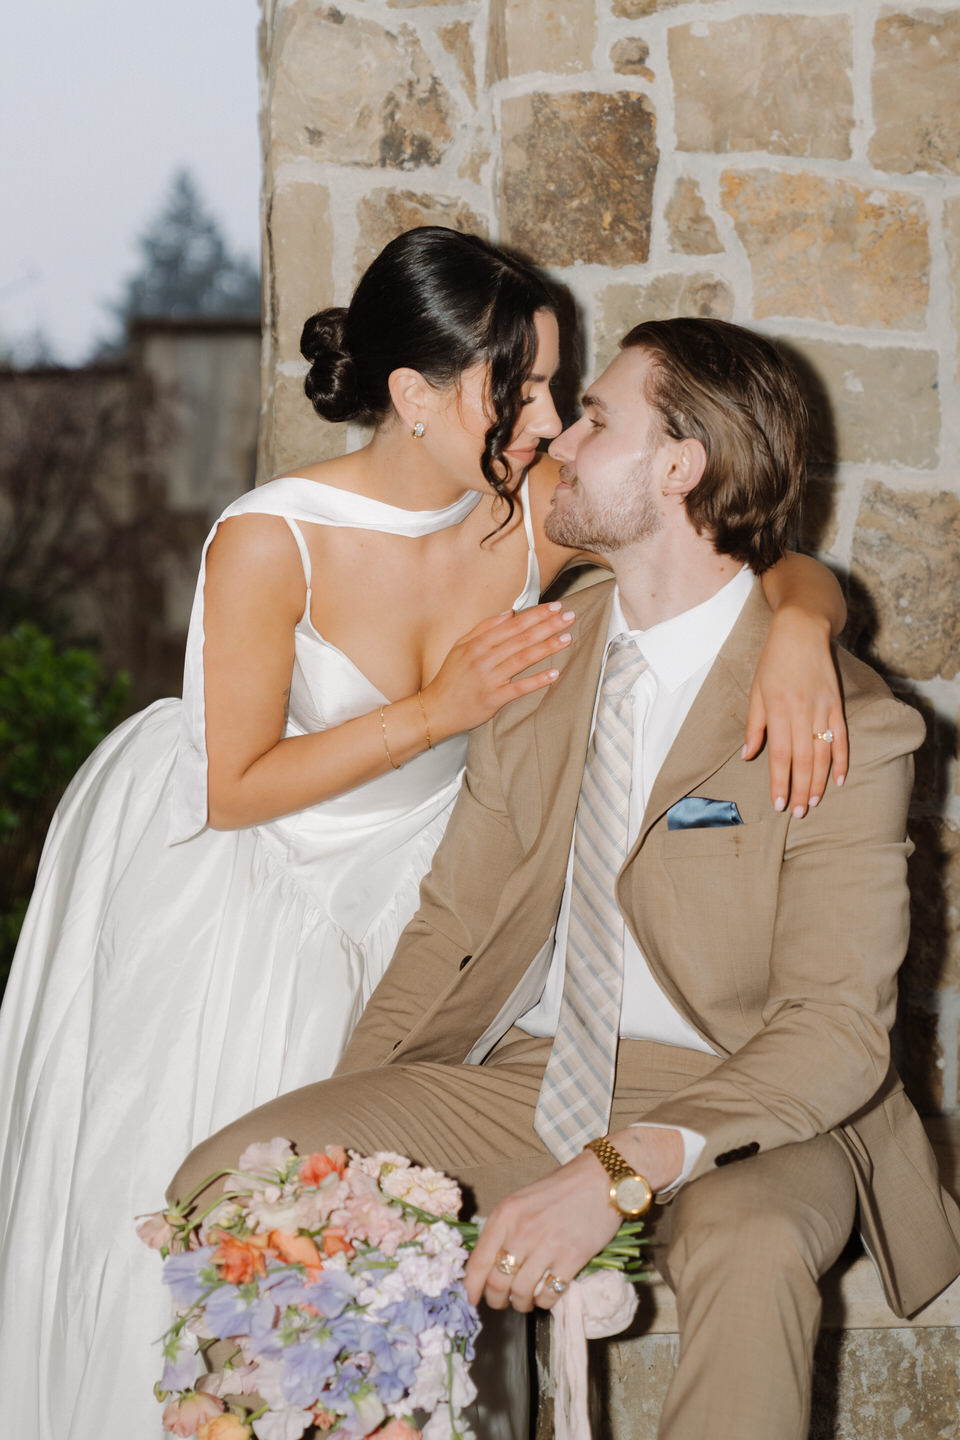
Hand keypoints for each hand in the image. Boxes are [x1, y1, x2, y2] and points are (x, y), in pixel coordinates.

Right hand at [423, 602, 574, 740]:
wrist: (435, 710)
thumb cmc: (450, 678)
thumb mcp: (460, 647)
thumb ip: (484, 628)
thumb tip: (509, 613)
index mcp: (477, 644)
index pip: (512, 625)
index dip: (535, 615)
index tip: (555, 607)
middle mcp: (483, 658)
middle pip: (520, 638)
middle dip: (547, 626)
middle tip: (569, 617)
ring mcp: (488, 679)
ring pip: (522, 659)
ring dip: (546, 647)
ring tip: (567, 638)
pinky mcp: (492, 699)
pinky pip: (518, 688)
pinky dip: (536, 681)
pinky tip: (554, 674)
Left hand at [465, 1127, 681, 1313]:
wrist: (600, 1178)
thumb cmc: (560, 1189)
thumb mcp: (521, 1200)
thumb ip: (504, 1229)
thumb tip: (488, 1265)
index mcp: (505, 1215)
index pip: (478, 1261)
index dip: (471, 1288)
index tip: (470, 1300)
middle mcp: (521, 1231)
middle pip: (497, 1283)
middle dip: (497, 1300)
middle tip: (502, 1302)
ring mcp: (547, 1245)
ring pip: (521, 1292)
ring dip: (521, 1303)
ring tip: (526, 1300)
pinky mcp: (572, 1257)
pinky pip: (549, 1294)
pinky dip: (544, 1302)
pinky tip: (546, 1295)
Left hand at [743, 607, 847, 815]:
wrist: (802, 630)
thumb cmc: (773, 661)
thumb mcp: (756, 691)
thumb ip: (755, 725)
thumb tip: (748, 755)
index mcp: (778, 711)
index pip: (779, 755)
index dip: (780, 782)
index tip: (779, 803)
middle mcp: (801, 713)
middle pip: (803, 760)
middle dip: (800, 789)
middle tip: (798, 813)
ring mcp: (822, 709)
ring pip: (822, 753)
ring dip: (819, 781)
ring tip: (814, 803)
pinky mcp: (837, 704)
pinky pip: (841, 737)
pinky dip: (842, 759)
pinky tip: (840, 779)